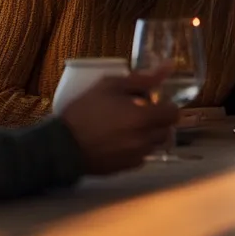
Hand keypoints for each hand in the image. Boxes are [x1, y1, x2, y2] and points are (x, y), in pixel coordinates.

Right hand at [61, 68, 178, 174]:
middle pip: (166, 130)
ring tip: (127, 127)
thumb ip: (143, 78)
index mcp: (143, 118)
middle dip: (158, 121)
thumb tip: (168, 66)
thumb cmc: (85, 111)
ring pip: (153, 145)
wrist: (61, 146)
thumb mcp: (110, 86)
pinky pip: (140, 157)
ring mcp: (135, 157)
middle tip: (140, 113)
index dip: (166, 106)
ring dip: (147, 135)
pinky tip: (119, 141)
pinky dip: (136, 149)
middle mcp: (144, 140)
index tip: (154, 102)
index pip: (173, 114)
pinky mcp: (124, 169)